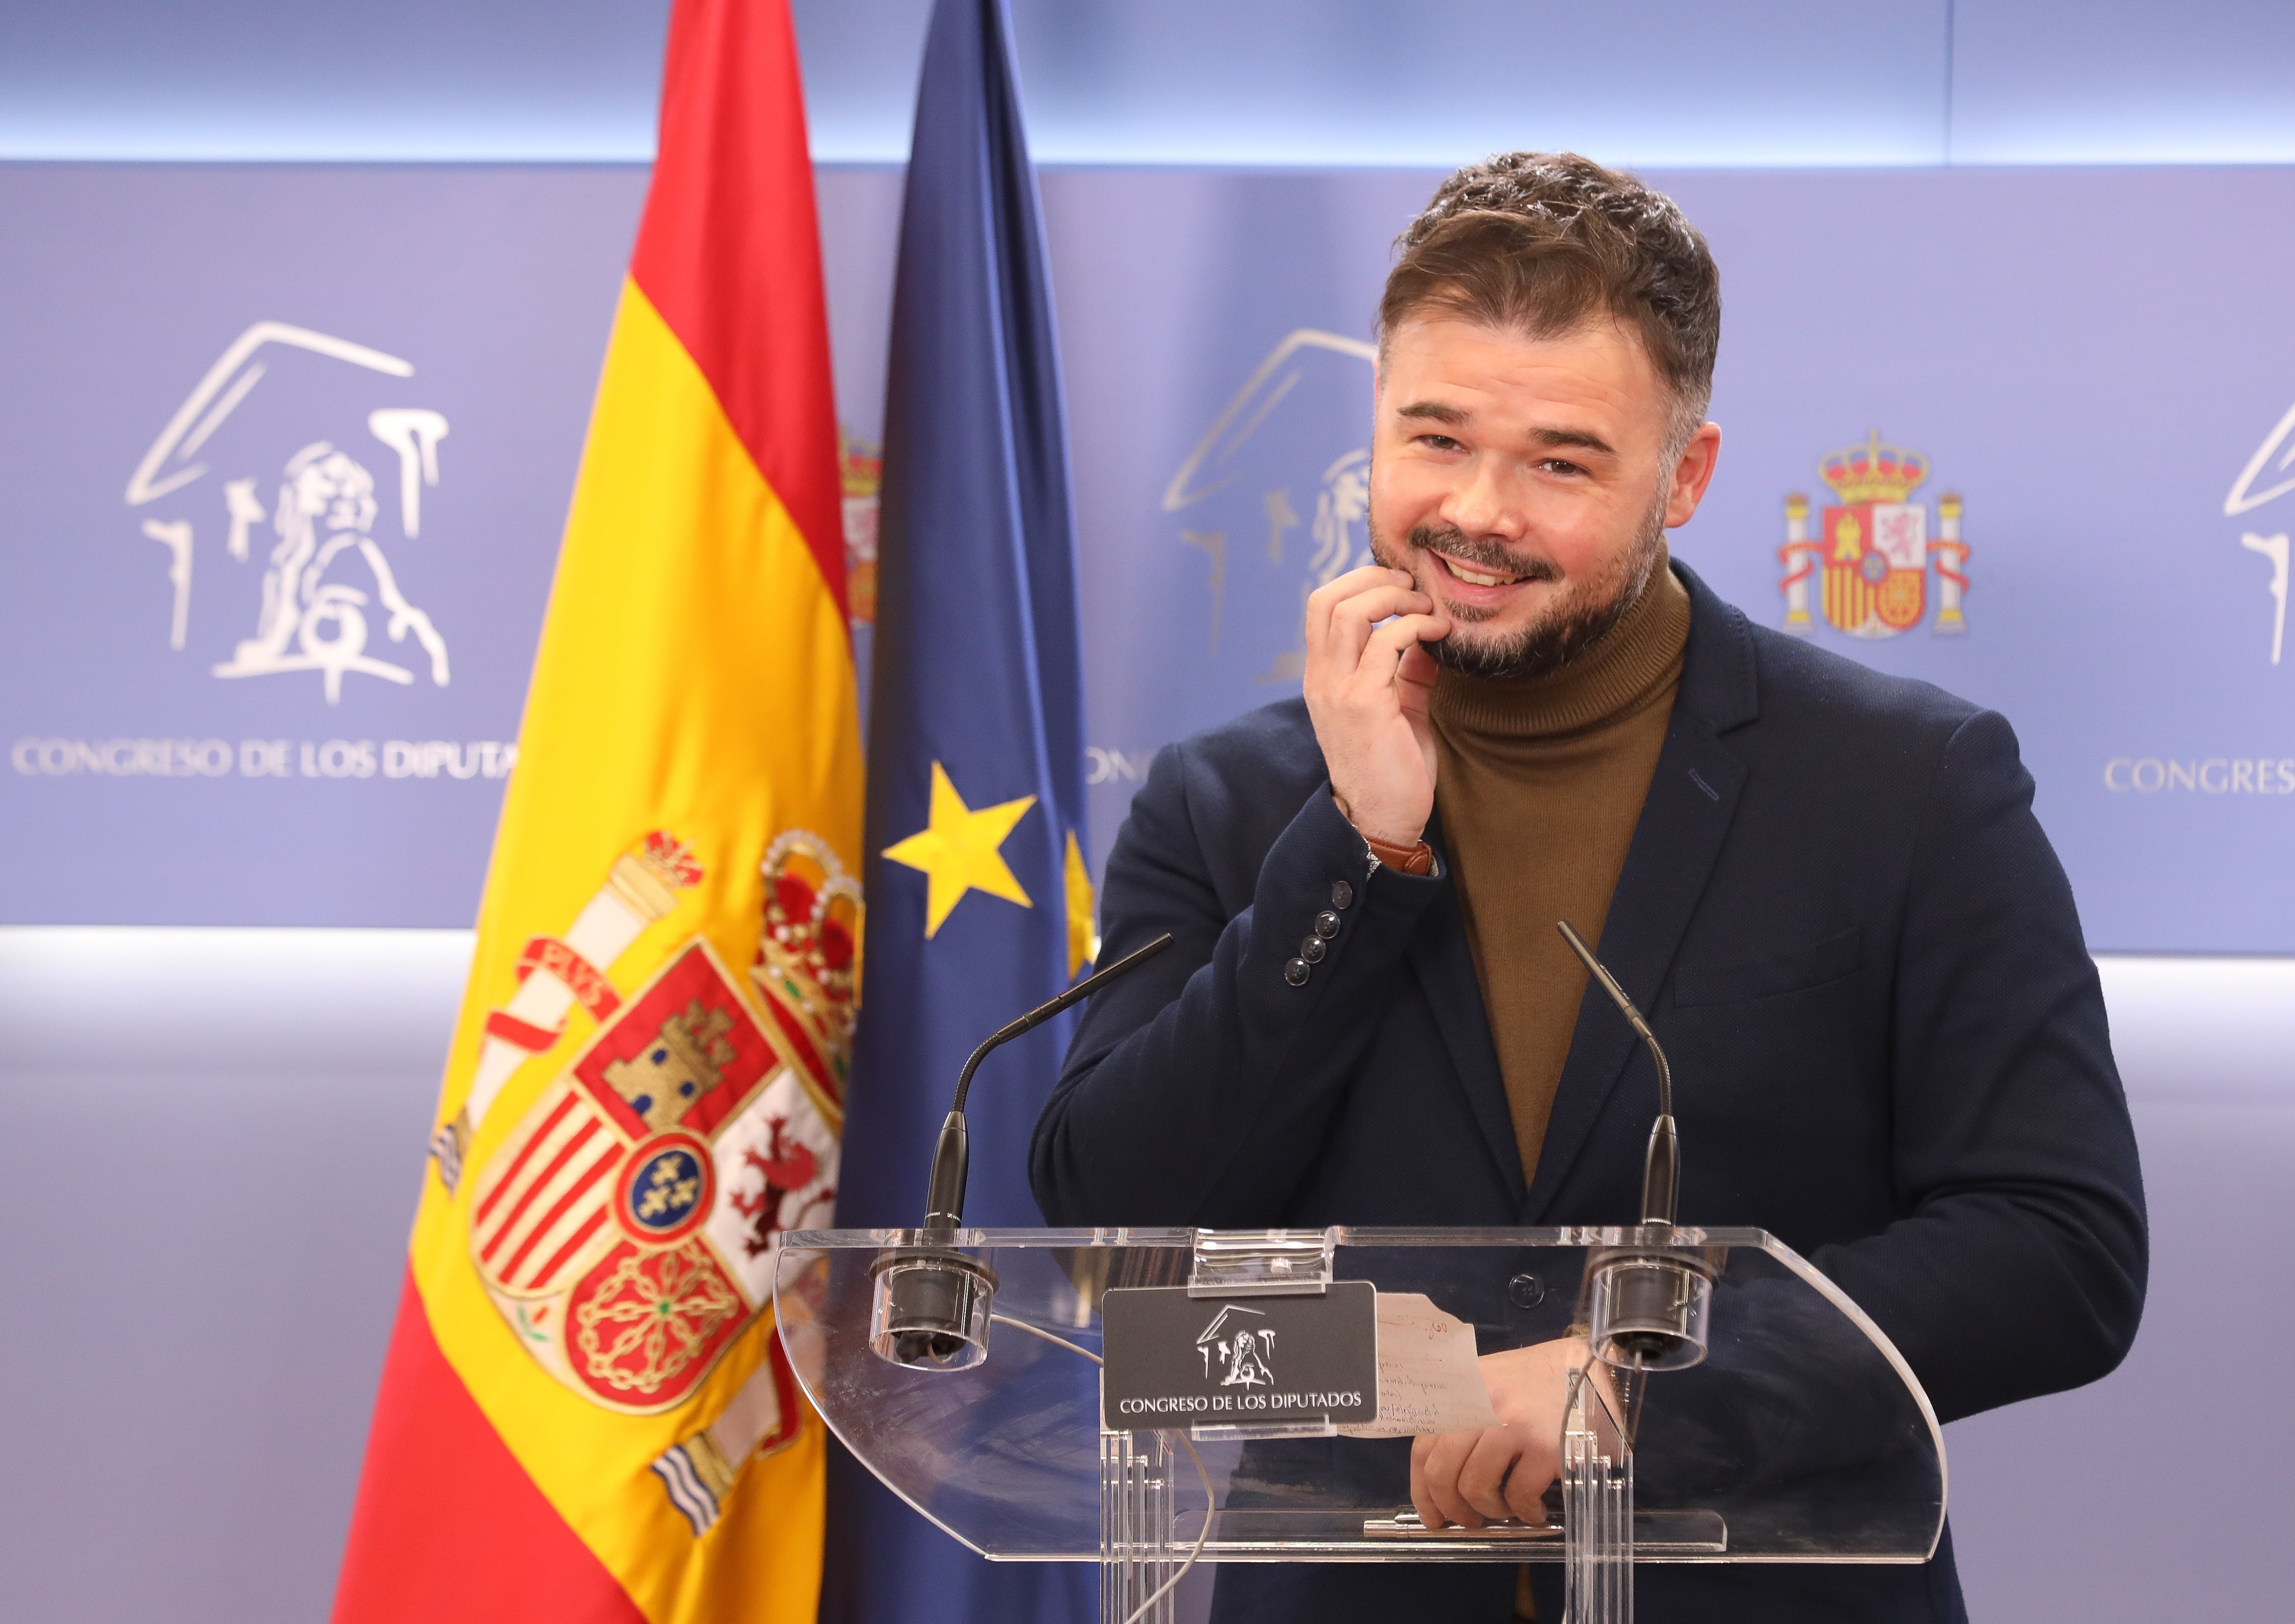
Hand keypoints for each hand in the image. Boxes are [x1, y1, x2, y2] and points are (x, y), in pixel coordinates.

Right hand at [1302, 565, 1450, 846]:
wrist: (1381, 821)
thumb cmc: (1392, 770)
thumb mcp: (1397, 709)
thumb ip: (1405, 671)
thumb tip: (1426, 634)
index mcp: (1322, 678)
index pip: (1321, 607)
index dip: (1359, 583)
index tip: (1401, 587)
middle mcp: (1321, 679)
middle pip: (1326, 599)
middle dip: (1374, 579)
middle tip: (1414, 586)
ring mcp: (1338, 690)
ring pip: (1350, 612)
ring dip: (1395, 598)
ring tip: (1427, 608)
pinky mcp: (1364, 703)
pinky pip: (1385, 643)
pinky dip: (1416, 627)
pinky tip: (1439, 635)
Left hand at [1409, 1336, 1591, 1529]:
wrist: (1596, 1367)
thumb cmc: (1542, 1380)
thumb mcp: (1492, 1383)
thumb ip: (1465, 1417)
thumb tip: (1445, 1478)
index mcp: (1462, 1389)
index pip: (1424, 1446)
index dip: (1422, 1489)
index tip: (1433, 1515)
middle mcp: (1479, 1403)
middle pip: (1442, 1471)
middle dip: (1451, 1508)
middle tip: (1469, 1521)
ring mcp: (1511, 1424)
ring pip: (1475, 1486)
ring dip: (1491, 1510)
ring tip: (1508, 1510)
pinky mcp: (1543, 1446)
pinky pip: (1519, 1495)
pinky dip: (1524, 1512)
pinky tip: (1535, 1509)